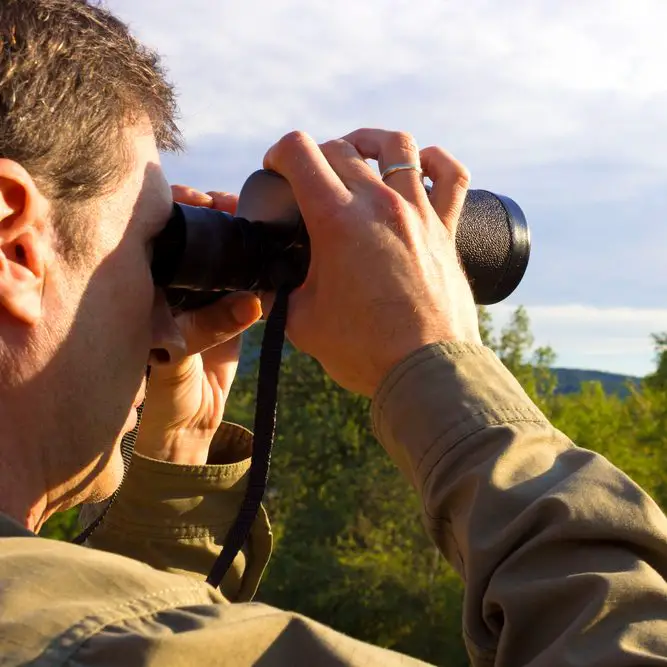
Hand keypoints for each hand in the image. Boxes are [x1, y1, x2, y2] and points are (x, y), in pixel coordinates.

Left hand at [134, 186, 261, 464]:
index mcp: (147, 291)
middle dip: (213, 215)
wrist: (191, 426)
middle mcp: (174, 288)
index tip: (196, 199)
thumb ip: (206, 330)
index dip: (174, 211)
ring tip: (253, 217)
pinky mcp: (233, 312)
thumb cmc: (167, 396)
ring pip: (222, 256)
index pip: (157, 238)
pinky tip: (271, 249)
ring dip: (238, 235)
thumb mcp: (176, 362)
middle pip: (194, 239)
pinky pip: (249, 285)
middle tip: (232, 202)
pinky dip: (261, 268)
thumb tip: (250, 302)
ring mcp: (204, 297)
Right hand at [263, 129, 480, 396]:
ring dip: (371, 141)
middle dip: (316, 155)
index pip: (300, 153)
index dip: (278, 154)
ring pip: (398, 146)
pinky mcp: (445, 229)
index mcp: (336, 220)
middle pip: (342, 149)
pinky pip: (451, 176)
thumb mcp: (301, 322)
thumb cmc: (364, 349)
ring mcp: (417, 212)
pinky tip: (423, 163)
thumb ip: (278, 295)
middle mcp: (378, 204)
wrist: (425, 369)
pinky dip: (436, 161)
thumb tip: (266, 287)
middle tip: (309, 179)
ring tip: (359, 151)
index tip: (274, 171)